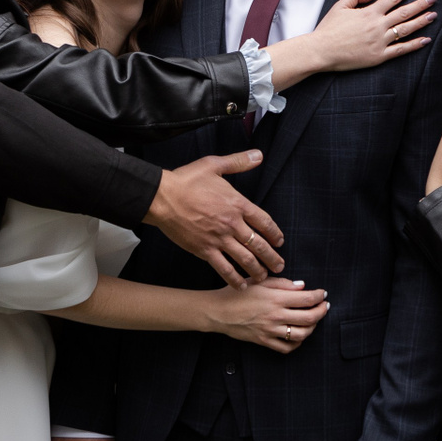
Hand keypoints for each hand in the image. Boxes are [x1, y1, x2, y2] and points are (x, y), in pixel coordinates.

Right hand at [146, 151, 285, 286]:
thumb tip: (259, 155)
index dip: (275, 233)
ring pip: (245, 259)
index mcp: (237, 204)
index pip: (264, 221)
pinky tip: (241, 285)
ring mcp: (218, 239)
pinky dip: (234, 278)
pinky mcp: (204, 250)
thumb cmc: (187, 180)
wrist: (162, 197)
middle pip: (258, 244)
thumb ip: (239, 162)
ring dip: (258, 270)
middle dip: (272, 257)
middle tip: (279, 264)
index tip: (279, 241)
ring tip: (264, 276)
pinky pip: (224, 268)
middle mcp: (232, 224)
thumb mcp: (214, 165)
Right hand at [204, 277, 328, 351]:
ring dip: (313, 327)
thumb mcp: (259, 282)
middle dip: (322, 312)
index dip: (319, 296)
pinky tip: (299, 335)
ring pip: (301, 334)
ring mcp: (270, 331)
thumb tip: (303, 287)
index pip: (306, 299)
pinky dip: (297, 343)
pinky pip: (287, 347)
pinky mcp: (264, 341)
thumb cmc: (238, 293)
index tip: (322, 294)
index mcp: (275, 299)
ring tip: (314, 320)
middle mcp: (275, 316)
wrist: (219, 312)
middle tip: (325, 306)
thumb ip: (282, 283)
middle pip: (309, 318)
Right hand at [310, 0, 436, 70]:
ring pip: (405, 29)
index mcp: (368, 12)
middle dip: (420, 4)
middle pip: (404, 12)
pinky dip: (414, 45)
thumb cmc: (329, 29)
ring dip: (421, 21)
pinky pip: (400, 50)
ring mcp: (379, 42)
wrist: (321, 51)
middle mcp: (377, 26)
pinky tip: (425, 40)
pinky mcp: (378, 56)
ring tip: (433, 15)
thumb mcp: (340, 6)